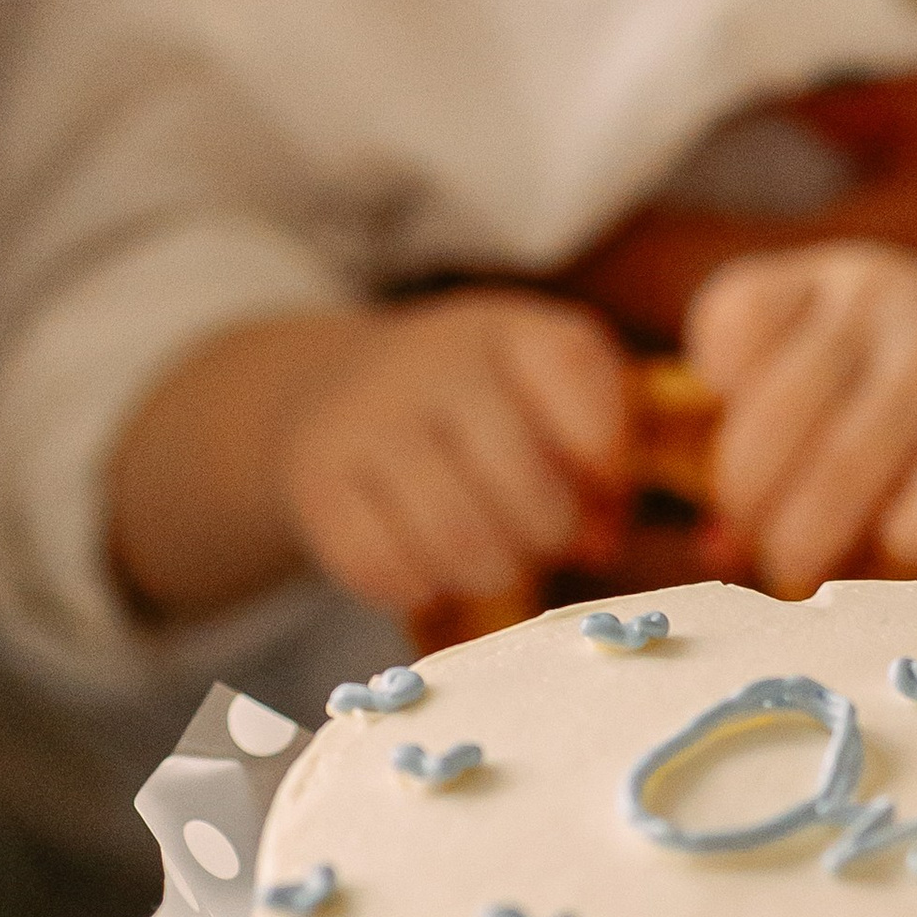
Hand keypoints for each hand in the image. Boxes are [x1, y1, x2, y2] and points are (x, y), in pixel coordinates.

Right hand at [283, 292, 631, 620]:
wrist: (338, 387)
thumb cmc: (478, 409)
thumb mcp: (547, 399)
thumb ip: (600, 462)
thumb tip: (601, 541)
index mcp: (508, 328)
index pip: (573, 366)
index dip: (604, 445)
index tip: (599, 481)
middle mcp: (432, 359)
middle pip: (525, 481)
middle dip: (551, 533)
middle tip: (543, 540)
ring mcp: (364, 415)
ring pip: (455, 536)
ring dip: (492, 571)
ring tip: (494, 563)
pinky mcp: (313, 475)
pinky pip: (381, 565)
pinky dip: (419, 588)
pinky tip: (427, 571)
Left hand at [686, 243, 916, 596]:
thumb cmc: (904, 383)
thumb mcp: (838, 357)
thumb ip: (763, 427)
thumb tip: (716, 549)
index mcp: (833, 278)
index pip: (736, 316)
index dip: (715, 384)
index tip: (733, 422)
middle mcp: (888, 307)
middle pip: (770, 419)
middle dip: (745, 499)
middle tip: (754, 533)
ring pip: (839, 475)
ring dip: (799, 542)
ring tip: (797, 563)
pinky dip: (889, 553)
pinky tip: (893, 543)